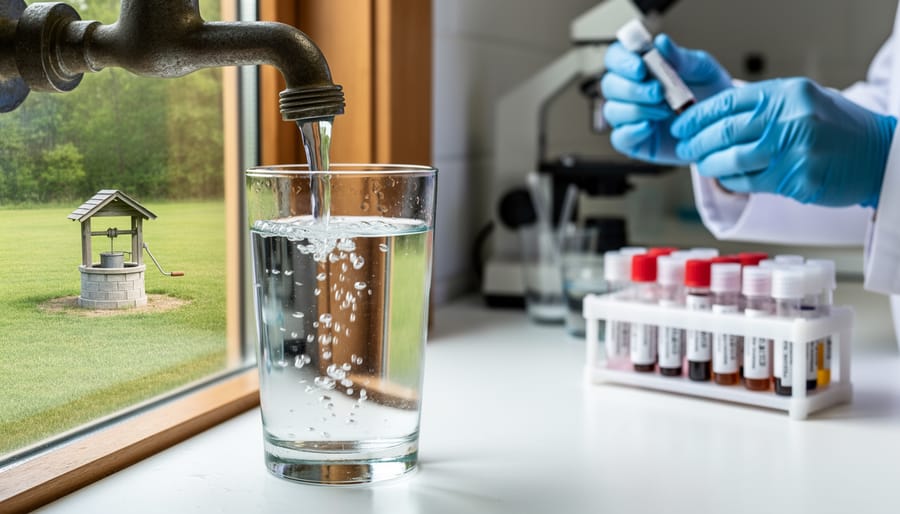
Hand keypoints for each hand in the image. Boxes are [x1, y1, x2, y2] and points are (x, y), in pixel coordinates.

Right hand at [601, 34, 731, 163]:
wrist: (722, 125)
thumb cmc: (710, 94)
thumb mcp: (702, 70)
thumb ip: (681, 58)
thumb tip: (661, 42)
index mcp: (642, 68)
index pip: (616, 58)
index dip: (622, 61)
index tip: (641, 67)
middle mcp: (631, 91)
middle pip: (609, 85)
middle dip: (632, 88)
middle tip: (658, 91)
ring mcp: (630, 117)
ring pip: (613, 110)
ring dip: (637, 109)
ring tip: (665, 110)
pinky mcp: (634, 140)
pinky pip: (620, 137)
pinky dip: (632, 131)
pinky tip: (650, 126)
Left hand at [671, 78, 896, 207]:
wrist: (878, 157)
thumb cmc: (838, 129)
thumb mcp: (803, 101)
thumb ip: (765, 106)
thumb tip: (716, 117)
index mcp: (786, 94)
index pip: (727, 102)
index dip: (697, 116)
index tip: (681, 126)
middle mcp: (788, 119)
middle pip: (723, 132)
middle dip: (695, 143)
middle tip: (684, 149)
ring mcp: (792, 150)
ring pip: (731, 160)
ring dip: (709, 165)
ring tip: (702, 165)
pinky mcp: (795, 179)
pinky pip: (748, 182)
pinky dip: (730, 181)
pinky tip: (725, 179)